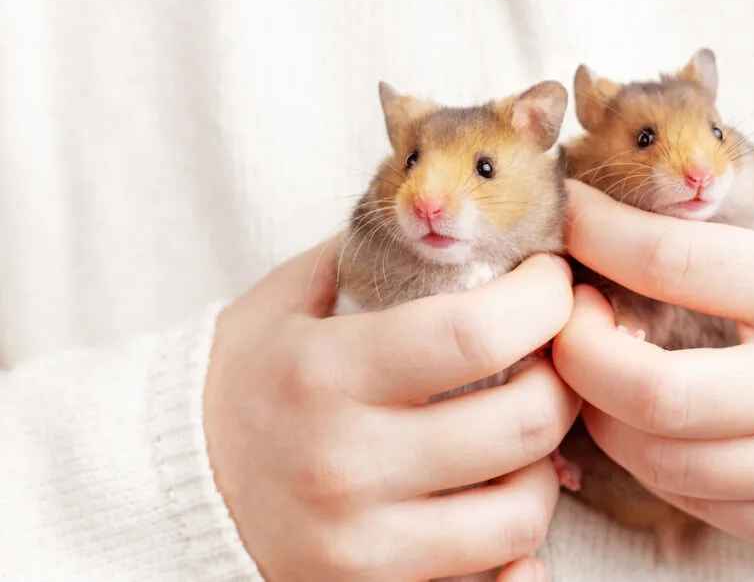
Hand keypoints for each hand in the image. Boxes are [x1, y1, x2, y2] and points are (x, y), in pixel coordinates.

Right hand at [204, 237, 578, 580]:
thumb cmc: (247, 379)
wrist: (173, 484)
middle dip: (562, 380)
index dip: (542, 301)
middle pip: (520, 424)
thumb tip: (463, 225)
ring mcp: (358, 542)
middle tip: (550, 357)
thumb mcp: (289, 298)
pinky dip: (517, 546)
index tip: (552, 282)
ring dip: (542, 464)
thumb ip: (374, 254)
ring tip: (518, 435)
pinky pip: (490, 580)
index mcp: (323, 373)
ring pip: (519, 513)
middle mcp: (342, 463)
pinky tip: (501, 504)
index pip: (474, 334)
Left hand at [553, 179, 753, 560]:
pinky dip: (655, 460)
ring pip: (663, 461)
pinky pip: (702, 504)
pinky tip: (656, 425)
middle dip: (576, 353)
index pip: (678, 262)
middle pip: (651, 390)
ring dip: (603, 413)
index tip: (571, 219)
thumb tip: (659, 192)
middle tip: (567, 320)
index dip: (598, 237)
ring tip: (603, 372)